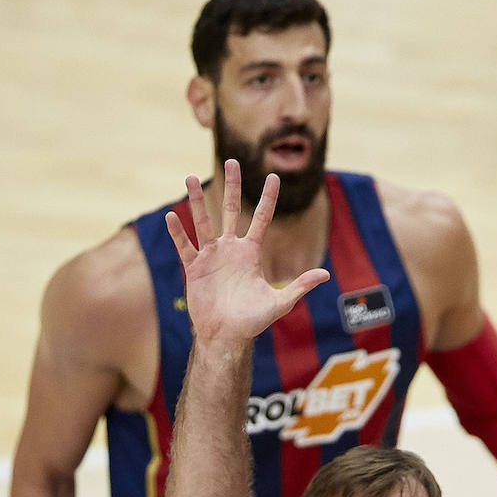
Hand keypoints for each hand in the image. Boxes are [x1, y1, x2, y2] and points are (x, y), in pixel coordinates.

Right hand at [165, 160, 329, 346]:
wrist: (227, 335)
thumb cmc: (252, 321)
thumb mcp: (280, 303)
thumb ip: (300, 286)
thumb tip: (325, 274)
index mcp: (251, 253)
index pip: (261, 219)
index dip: (267, 199)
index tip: (273, 176)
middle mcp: (230, 249)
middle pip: (229, 210)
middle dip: (231, 186)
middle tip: (231, 160)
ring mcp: (211, 257)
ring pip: (203, 222)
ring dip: (196, 201)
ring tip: (189, 177)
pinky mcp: (194, 268)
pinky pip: (185, 246)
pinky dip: (179, 233)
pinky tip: (171, 216)